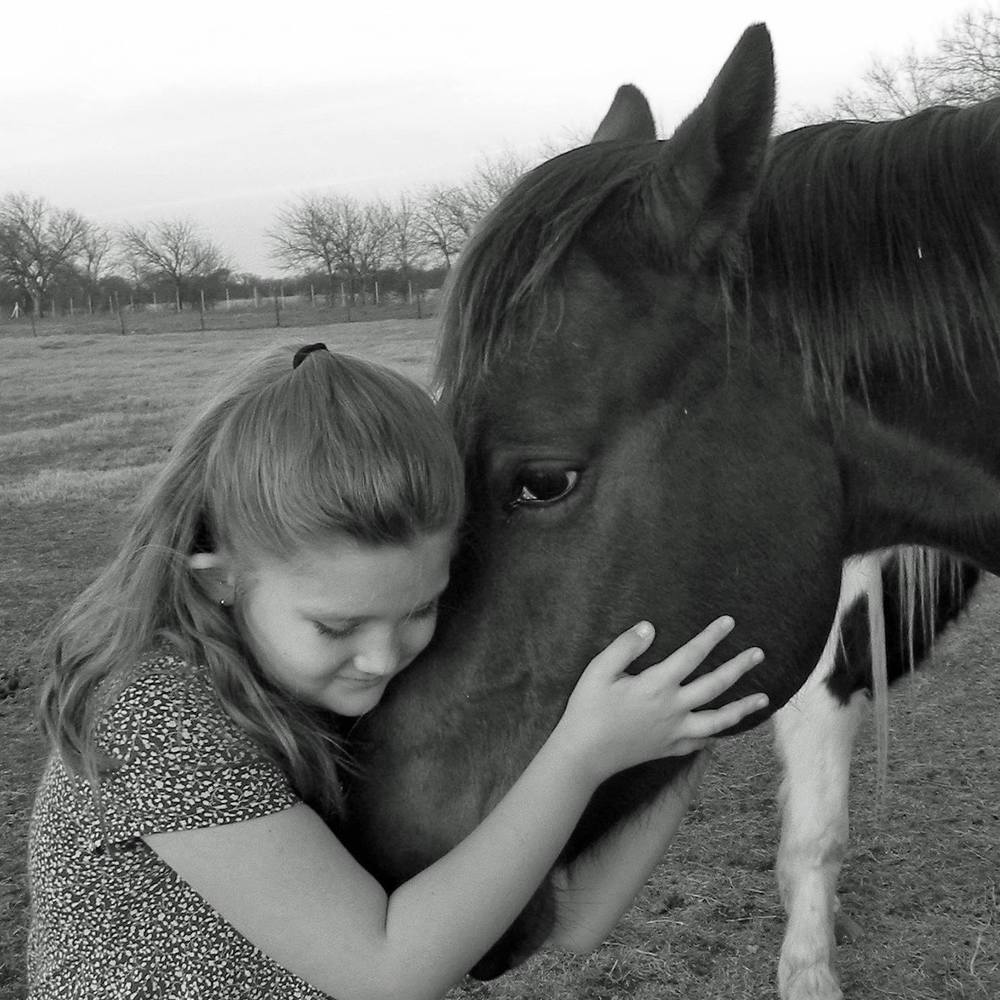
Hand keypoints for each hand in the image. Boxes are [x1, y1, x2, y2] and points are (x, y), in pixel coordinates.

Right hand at [553, 617, 767, 782]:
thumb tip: (650, 627)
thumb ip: (626, 647)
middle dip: (739, 667)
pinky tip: (726, 730)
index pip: (692, 655)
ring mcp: (675, 732)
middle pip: (715, 685)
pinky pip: (702, 743)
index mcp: (657, 685)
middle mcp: (673, 708)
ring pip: (719, 720)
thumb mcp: (598, 670)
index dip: (712, 637)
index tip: (729, 622)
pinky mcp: (670, 748)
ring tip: (764, 698)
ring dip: (743, 707)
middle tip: (759, 653)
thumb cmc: (587, 709)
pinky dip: (718, 735)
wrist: (584, 755)